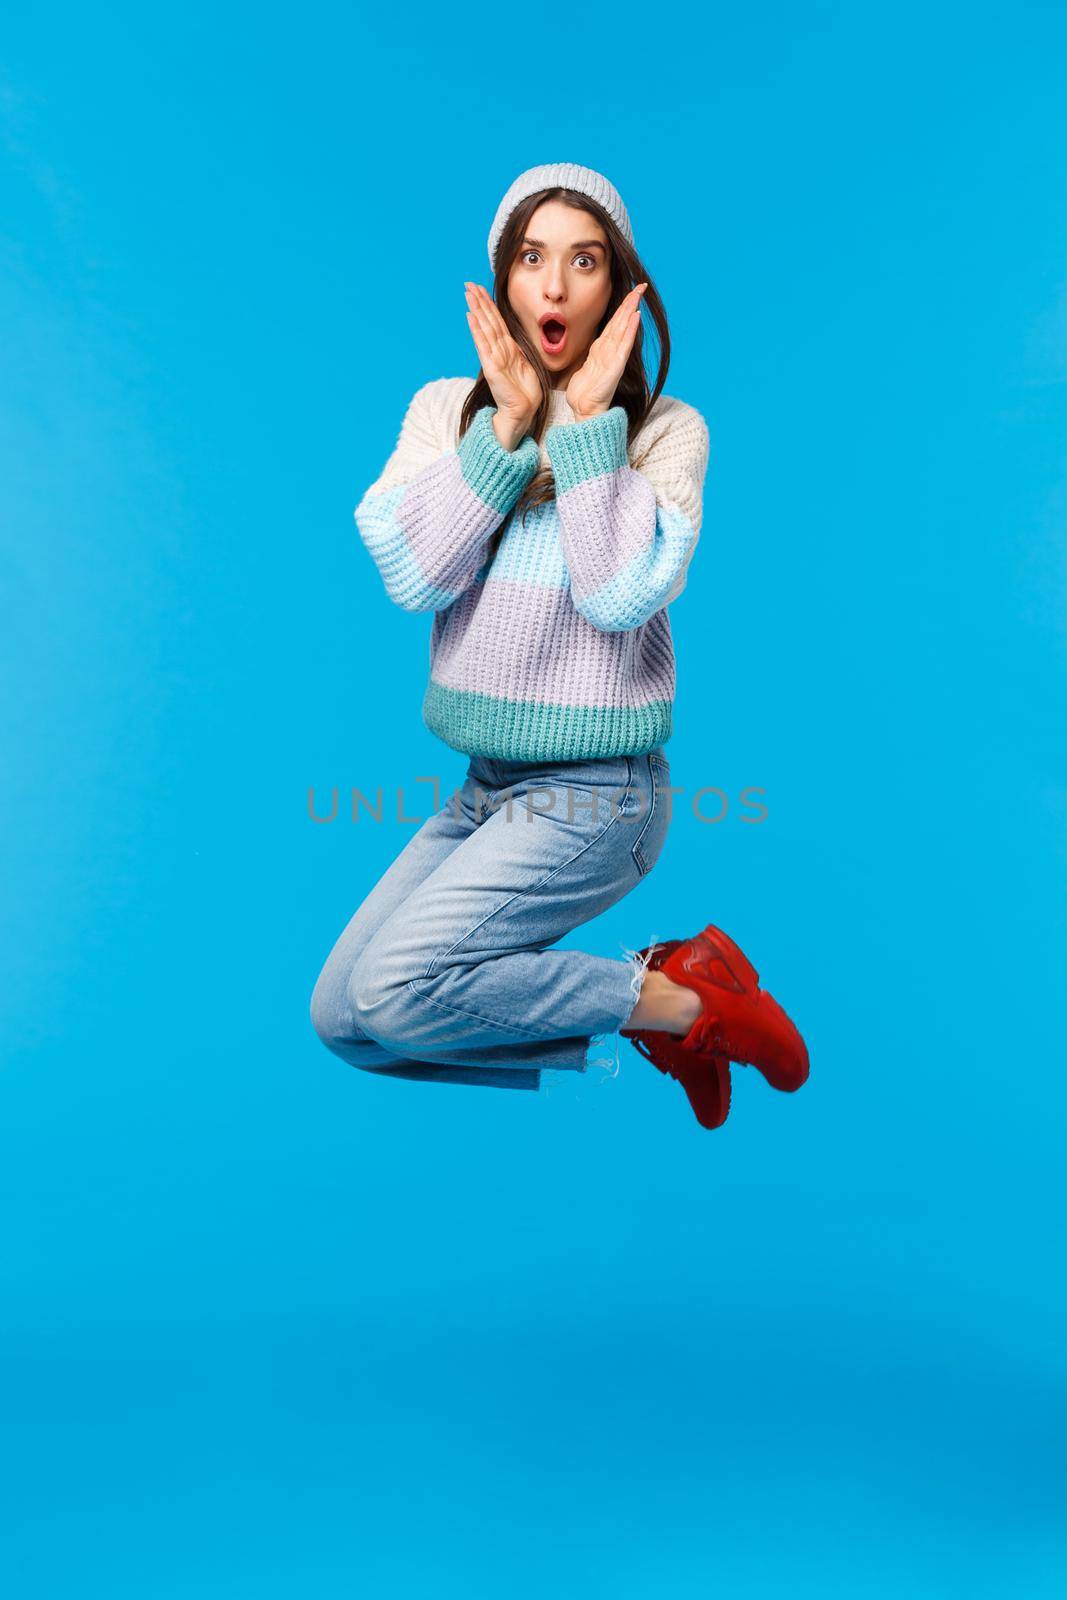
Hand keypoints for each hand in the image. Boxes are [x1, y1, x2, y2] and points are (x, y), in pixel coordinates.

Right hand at [464, 282, 540, 448]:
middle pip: (488, 320)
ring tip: (468, 294)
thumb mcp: (526, 363)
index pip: (496, 321)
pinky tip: (470, 317)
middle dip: (479, 301)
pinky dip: (477, 330)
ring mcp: (493, 357)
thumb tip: (516, 341)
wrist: (523, 410)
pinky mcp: (492, 367)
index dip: (488, 304)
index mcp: (507, 348)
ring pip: (484, 328)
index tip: (480, 289)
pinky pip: (483, 344)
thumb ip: (519, 351)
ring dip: (476, 309)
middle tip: (468, 284)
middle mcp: (498, 350)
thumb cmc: (525, 391)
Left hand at [565, 284, 646, 419]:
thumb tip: (595, 344)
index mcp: (602, 350)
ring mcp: (613, 360)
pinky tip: (635, 318)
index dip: (622, 307)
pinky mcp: (614, 369)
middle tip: (641, 286)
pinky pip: (623, 347)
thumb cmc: (585, 393)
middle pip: (621, 323)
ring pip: (623, 330)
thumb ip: (593, 354)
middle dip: (630, 303)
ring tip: (638, 296)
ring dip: (630, 311)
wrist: (585, 412)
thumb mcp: (586, 367)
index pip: (614, 324)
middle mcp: (610, 352)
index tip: (631, 291)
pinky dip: (629, 332)